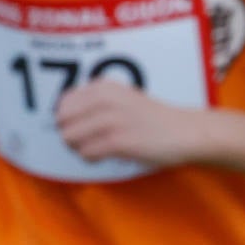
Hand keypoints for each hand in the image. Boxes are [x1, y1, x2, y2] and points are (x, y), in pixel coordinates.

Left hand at [56, 79, 197, 167]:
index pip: (63, 103)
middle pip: (62, 123)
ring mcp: (112, 120)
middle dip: (72, 135)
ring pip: (70, 139)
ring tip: (103, 146)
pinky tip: (111, 154)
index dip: (70, 119)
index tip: (85, 125)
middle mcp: (106, 99)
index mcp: (105, 86)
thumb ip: (93, 103)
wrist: (184, 131)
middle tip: (93, 139)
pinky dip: (94, 158)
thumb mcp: (122, 99)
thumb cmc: (151, 119)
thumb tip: (60, 119)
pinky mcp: (118, 141)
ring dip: (82, 148)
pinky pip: (86, 153)